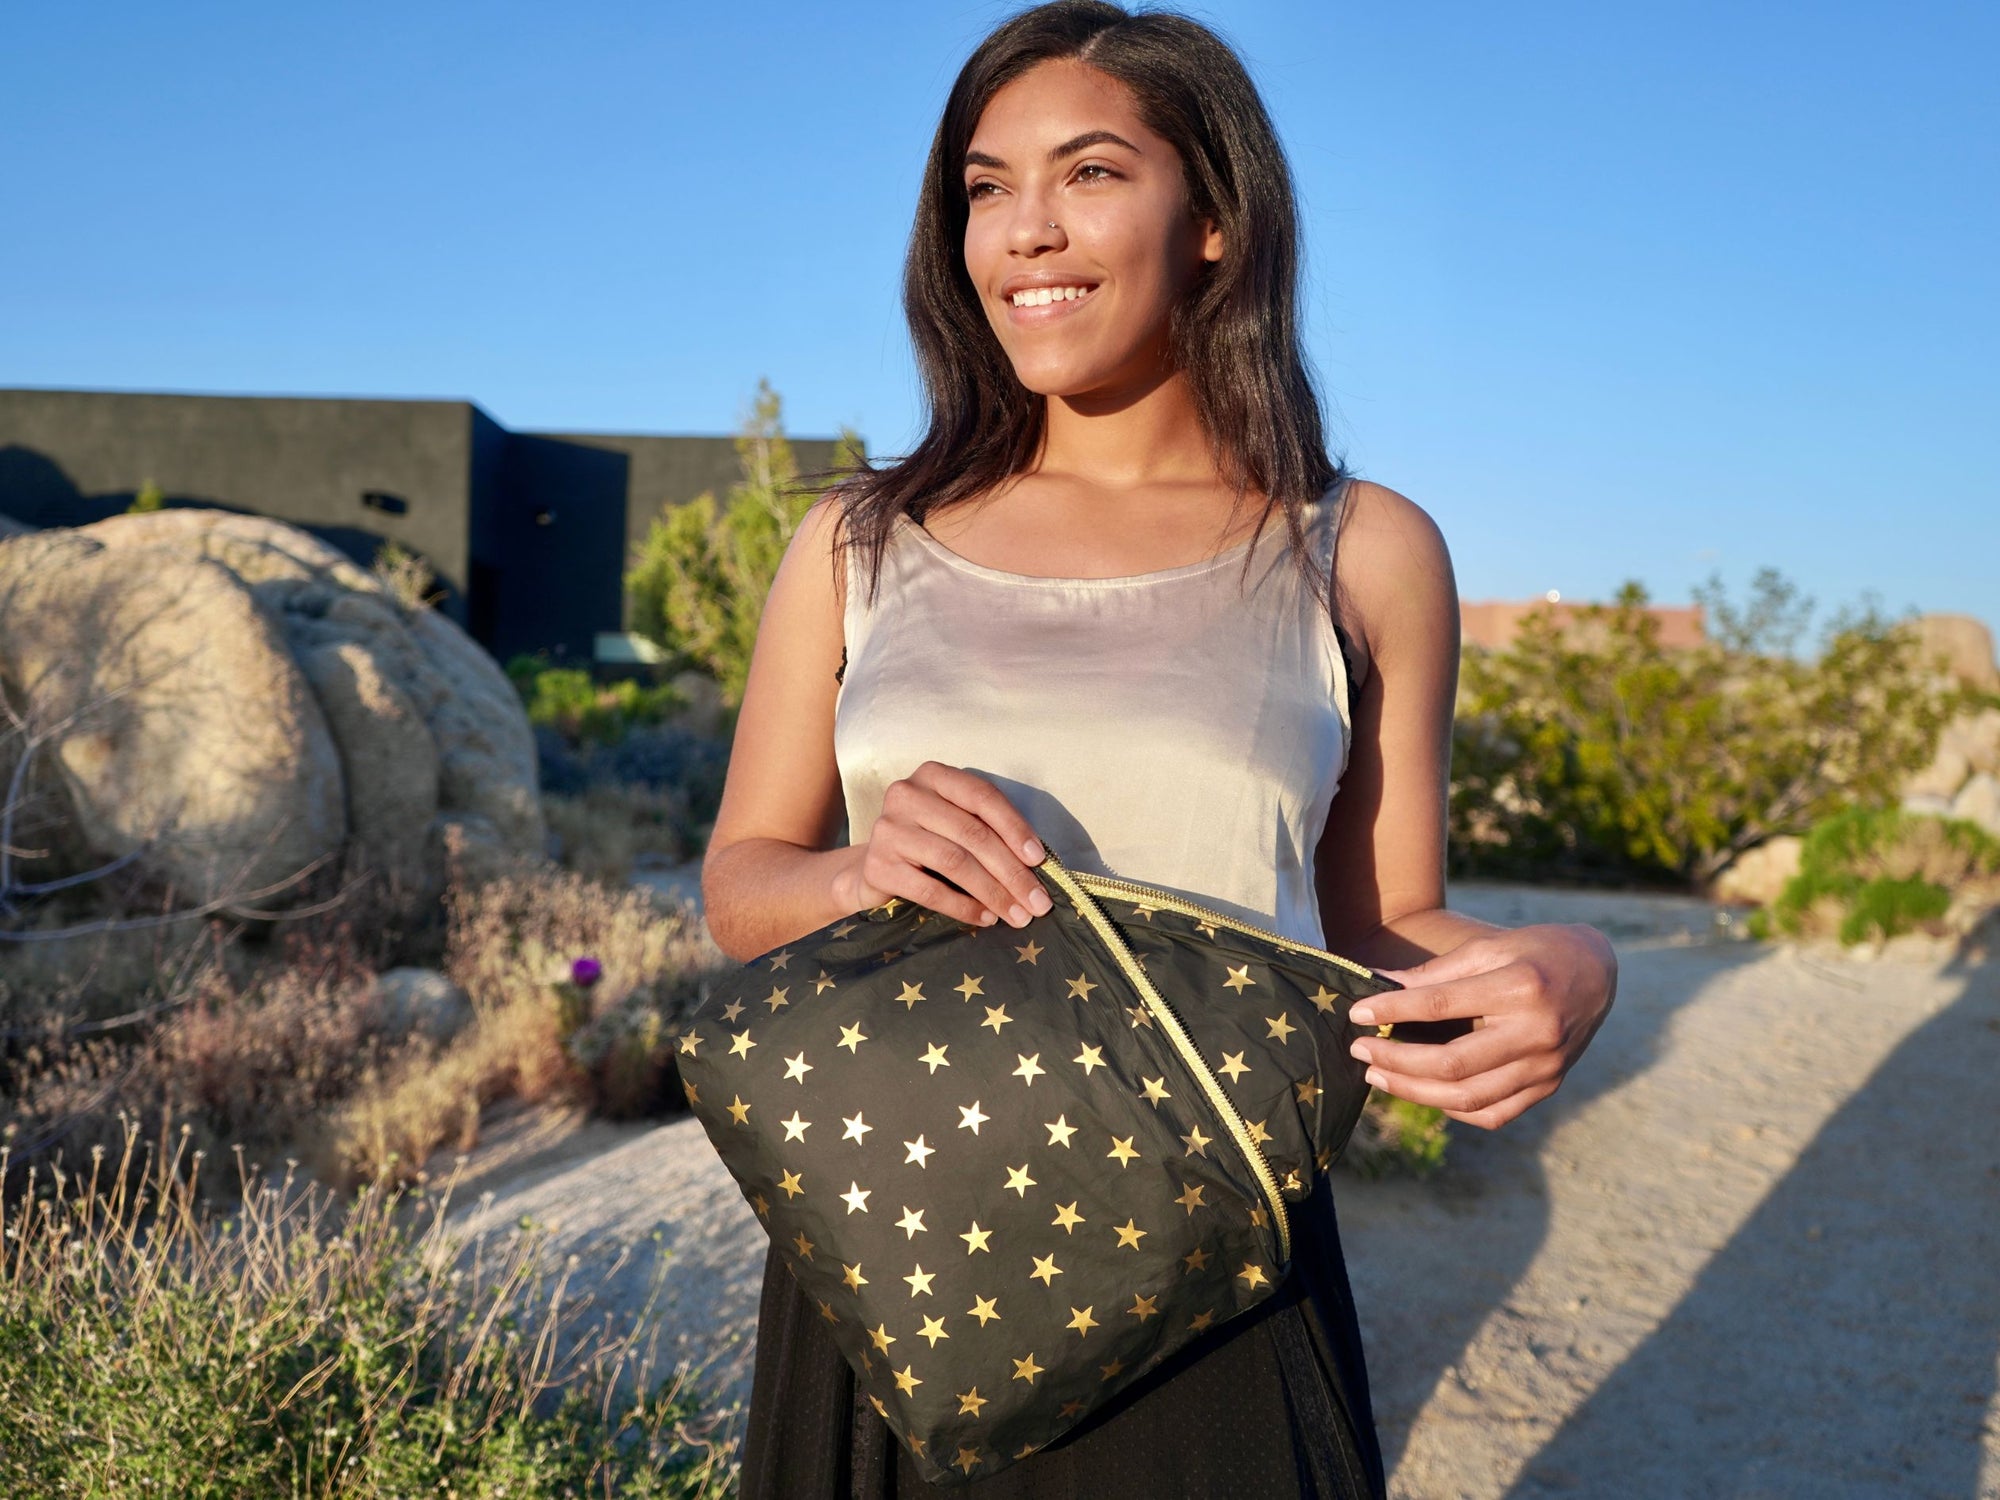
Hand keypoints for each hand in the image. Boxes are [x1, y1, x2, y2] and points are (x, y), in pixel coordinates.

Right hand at [835, 761, 1053, 930]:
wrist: (872, 869)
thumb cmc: (927, 842)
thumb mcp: (954, 822)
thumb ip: (986, 829)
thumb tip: (1035, 864)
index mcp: (933, 775)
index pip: (982, 796)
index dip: (1015, 828)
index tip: (1039, 860)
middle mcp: (906, 794)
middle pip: (972, 833)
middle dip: (1012, 872)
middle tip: (1038, 902)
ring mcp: (888, 829)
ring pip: (955, 861)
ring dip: (993, 893)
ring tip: (1017, 915)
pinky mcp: (877, 865)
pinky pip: (930, 890)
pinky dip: (964, 907)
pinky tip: (985, 918)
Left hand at [1345, 923, 1616, 1129]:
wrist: (1597, 973)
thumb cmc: (1535, 952)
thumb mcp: (1489, 948)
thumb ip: (1436, 973)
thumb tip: (1378, 985)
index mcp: (1520, 987)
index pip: (1440, 1005)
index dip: (1393, 1011)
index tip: (1356, 1014)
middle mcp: (1536, 1032)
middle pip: (1451, 1063)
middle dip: (1395, 1062)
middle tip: (1358, 1052)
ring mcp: (1546, 1067)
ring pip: (1468, 1097)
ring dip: (1414, 1091)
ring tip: (1377, 1076)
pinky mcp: (1549, 1087)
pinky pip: (1493, 1113)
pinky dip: (1453, 1109)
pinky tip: (1423, 1093)